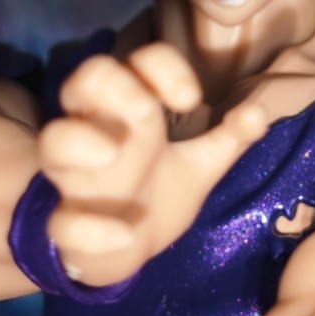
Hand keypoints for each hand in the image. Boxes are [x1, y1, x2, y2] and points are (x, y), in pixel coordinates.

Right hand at [37, 42, 268, 287]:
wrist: (128, 254)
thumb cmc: (159, 193)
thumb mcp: (201, 166)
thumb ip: (229, 138)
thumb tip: (259, 113)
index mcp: (128, 111)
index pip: (137, 61)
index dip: (162, 68)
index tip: (190, 100)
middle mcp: (96, 133)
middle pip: (85, 78)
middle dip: (115, 86)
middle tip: (146, 115)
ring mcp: (77, 179)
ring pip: (54, 139)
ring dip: (80, 141)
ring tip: (112, 156)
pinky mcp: (68, 226)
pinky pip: (63, 222)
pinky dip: (91, 228)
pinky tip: (125, 232)